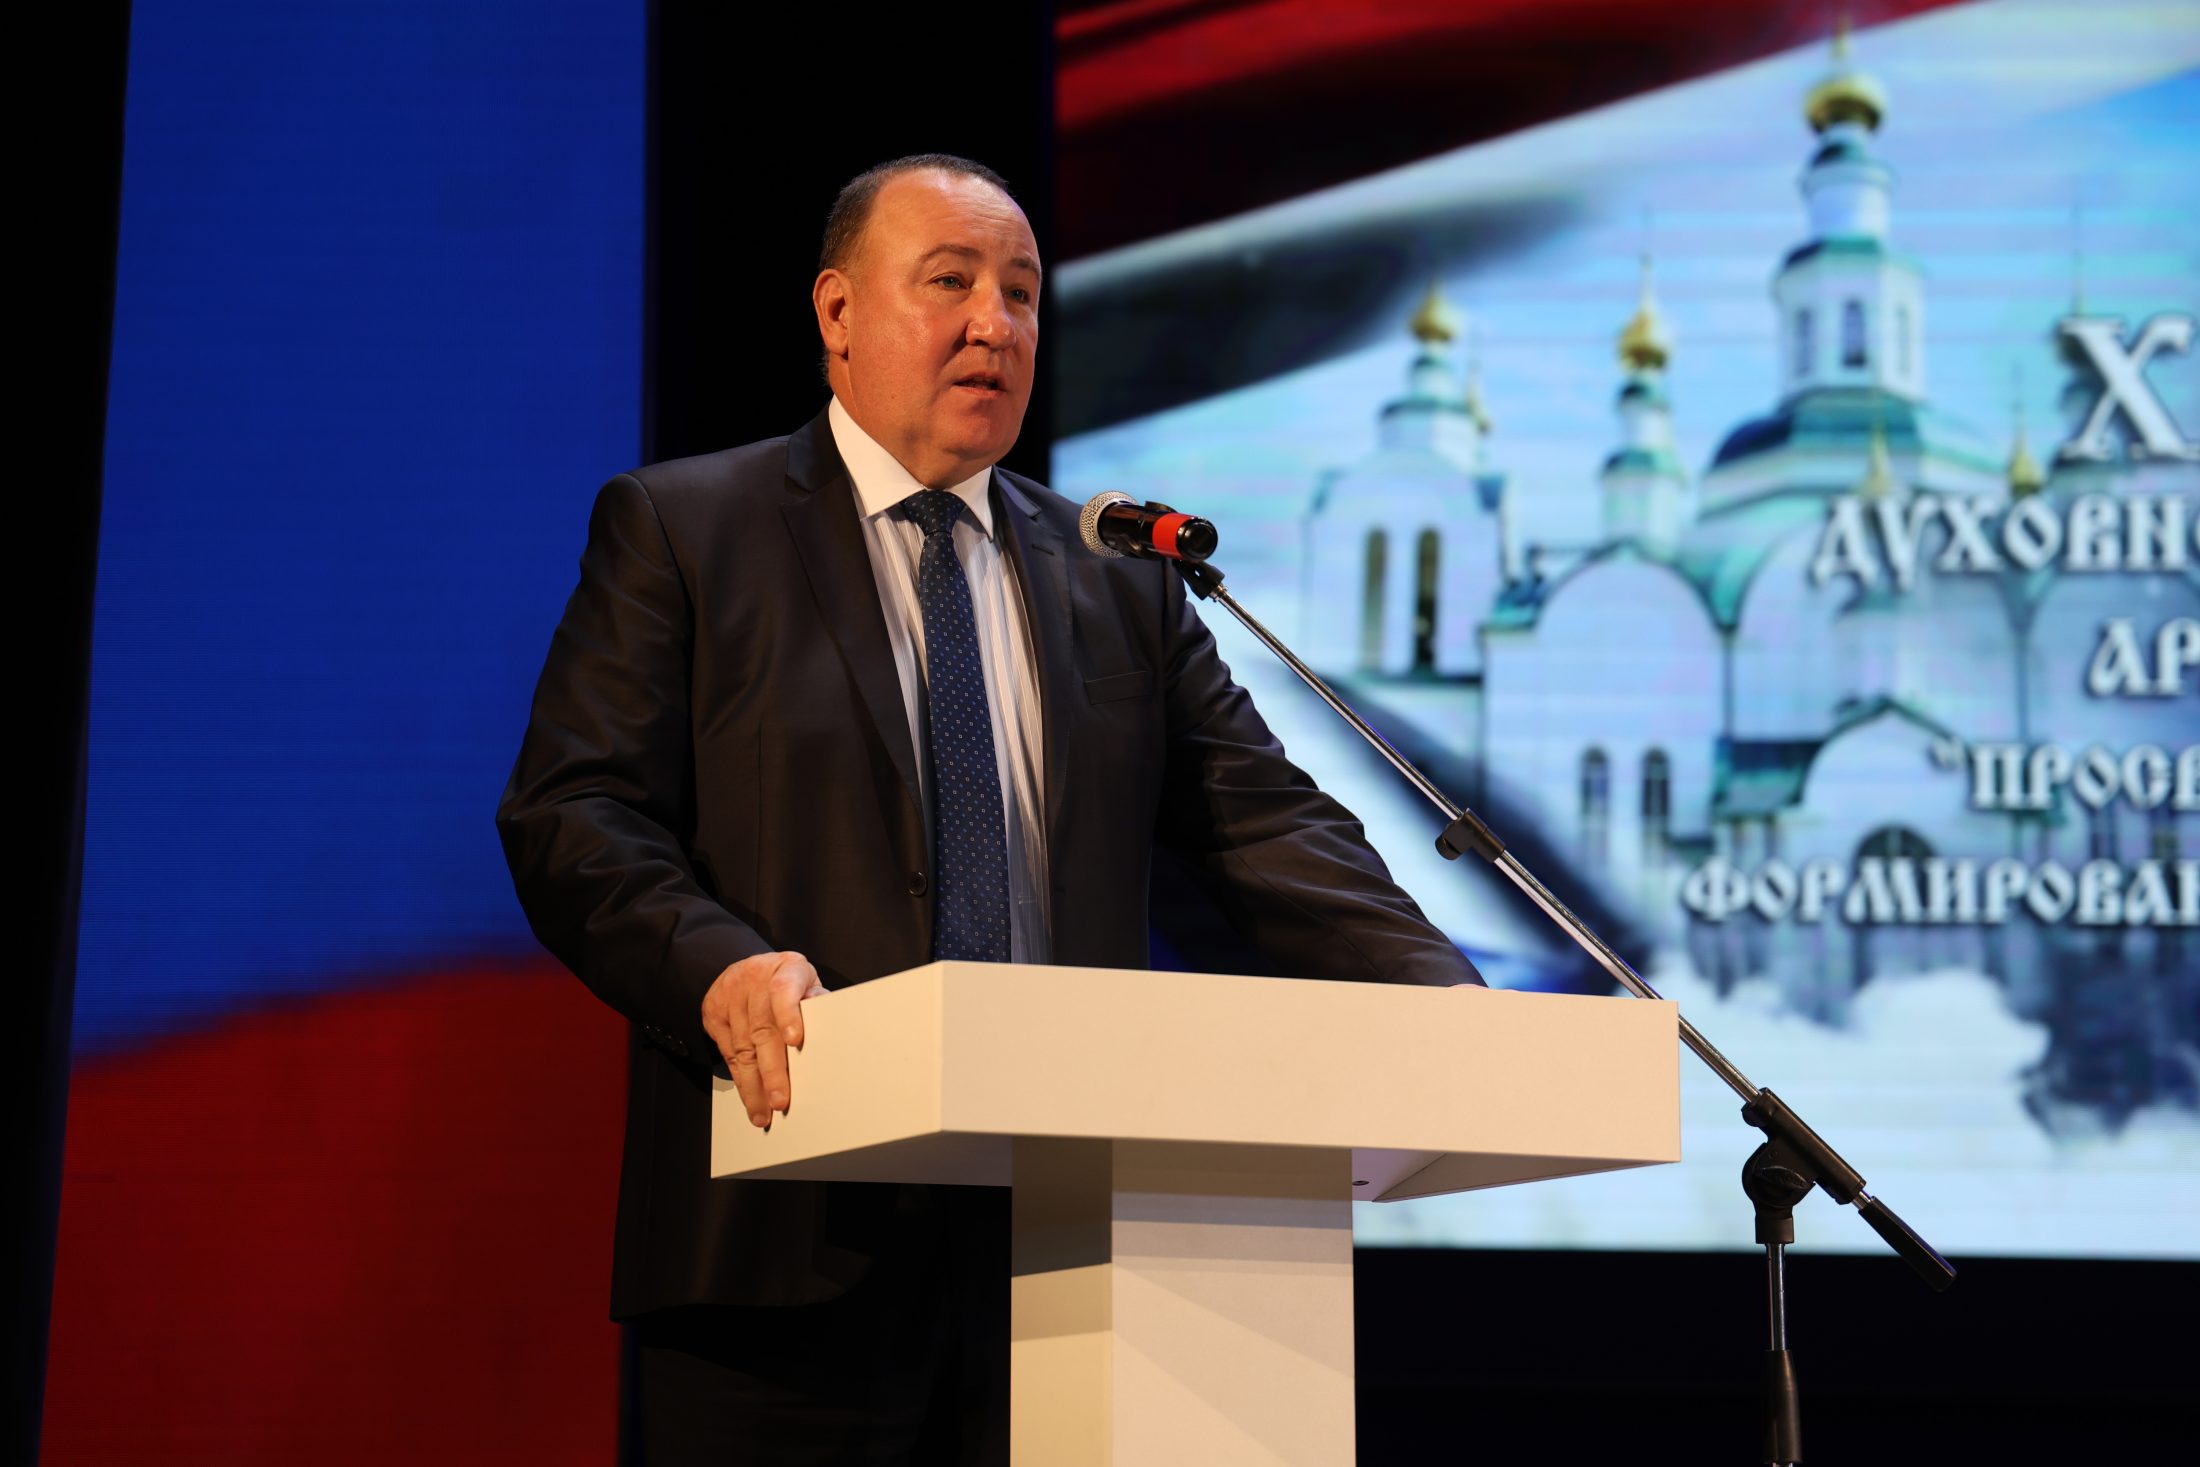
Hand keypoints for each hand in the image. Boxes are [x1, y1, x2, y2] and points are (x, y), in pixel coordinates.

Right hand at [701, 951, 824, 1129]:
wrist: (747, 969)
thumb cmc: (787, 981)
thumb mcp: (807, 982)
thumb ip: (817, 1002)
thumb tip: (835, 1025)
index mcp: (787, 968)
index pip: (785, 988)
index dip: (789, 1014)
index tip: (795, 1040)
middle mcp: (756, 980)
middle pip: (762, 1028)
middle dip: (772, 1069)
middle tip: (780, 1099)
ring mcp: (731, 996)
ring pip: (742, 1047)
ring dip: (754, 1084)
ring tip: (763, 1111)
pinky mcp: (714, 1013)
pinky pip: (728, 1052)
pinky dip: (741, 1078)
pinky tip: (750, 1097)